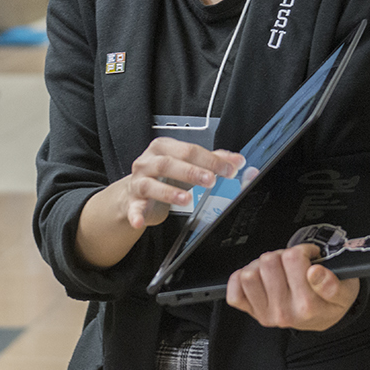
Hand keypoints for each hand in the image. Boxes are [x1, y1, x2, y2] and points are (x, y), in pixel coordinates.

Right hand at [120, 138, 244, 230]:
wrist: (137, 191)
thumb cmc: (164, 175)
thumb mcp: (187, 164)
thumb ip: (212, 161)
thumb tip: (237, 161)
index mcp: (164, 148)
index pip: (188, 150)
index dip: (209, 159)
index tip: (228, 169)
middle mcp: (148, 162)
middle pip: (168, 164)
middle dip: (191, 172)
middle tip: (210, 180)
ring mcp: (138, 181)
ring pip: (150, 184)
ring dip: (169, 192)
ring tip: (187, 199)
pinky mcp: (132, 201)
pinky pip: (133, 208)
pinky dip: (135, 214)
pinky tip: (139, 221)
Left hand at [226, 244, 359, 329]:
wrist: (322, 318)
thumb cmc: (330, 302)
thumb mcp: (345, 292)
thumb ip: (333, 284)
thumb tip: (315, 273)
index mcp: (308, 305)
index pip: (294, 258)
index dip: (304, 250)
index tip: (312, 257)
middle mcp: (284, 312)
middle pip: (269, 259)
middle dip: (283, 255)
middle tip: (295, 264)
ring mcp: (266, 313)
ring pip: (250, 272)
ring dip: (262, 266)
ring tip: (278, 270)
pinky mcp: (252, 312)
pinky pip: (234, 291)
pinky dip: (242, 280)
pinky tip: (260, 279)